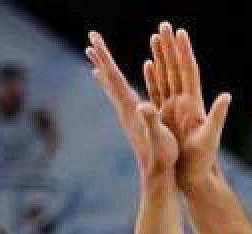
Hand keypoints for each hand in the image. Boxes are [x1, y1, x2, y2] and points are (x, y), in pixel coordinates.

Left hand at [85, 30, 176, 182]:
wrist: (157, 177)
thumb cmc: (162, 157)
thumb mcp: (159, 136)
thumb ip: (151, 121)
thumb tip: (142, 107)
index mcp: (131, 108)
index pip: (114, 77)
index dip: (105, 56)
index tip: (93, 37)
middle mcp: (126, 111)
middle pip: (110, 80)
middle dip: (101, 59)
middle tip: (89, 42)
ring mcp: (129, 118)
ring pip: (113, 90)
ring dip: (105, 73)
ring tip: (95, 61)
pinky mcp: (134, 123)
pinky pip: (122, 99)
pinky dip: (116, 88)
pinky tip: (116, 86)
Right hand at [143, 23, 231, 188]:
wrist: (196, 177)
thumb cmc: (203, 161)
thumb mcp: (211, 138)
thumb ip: (217, 116)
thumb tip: (227, 96)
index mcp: (194, 104)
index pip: (188, 71)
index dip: (184, 52)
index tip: (179, 32)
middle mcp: (185, 103)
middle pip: (176, 68)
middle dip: (170, 46)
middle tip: (163, 25)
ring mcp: (175, 109)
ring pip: (166, 76)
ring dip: (161, 56)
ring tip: (154, 36)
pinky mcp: (167, 117)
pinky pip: (158, 92)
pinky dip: (153, 77)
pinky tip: (148, 65)